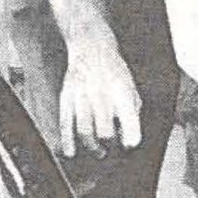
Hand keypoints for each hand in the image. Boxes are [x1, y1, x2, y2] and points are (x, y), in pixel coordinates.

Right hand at [60, 32, 141, 157]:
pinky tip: (71, 152)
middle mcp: (101, 94)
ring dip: (92, 146)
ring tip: (99, 152)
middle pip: (105, 130)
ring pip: (85, 131)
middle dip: (109, 143)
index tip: (130, 145)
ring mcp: (82, 96)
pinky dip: (67, 141)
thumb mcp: (130, 85)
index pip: (128, 118)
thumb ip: (132, 110)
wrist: (90, 45)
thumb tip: (128, 136)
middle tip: (112, 148)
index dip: (131, 135)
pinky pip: (65, 123)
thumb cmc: (113, 69)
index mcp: (121, 91)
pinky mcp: (67, 97)